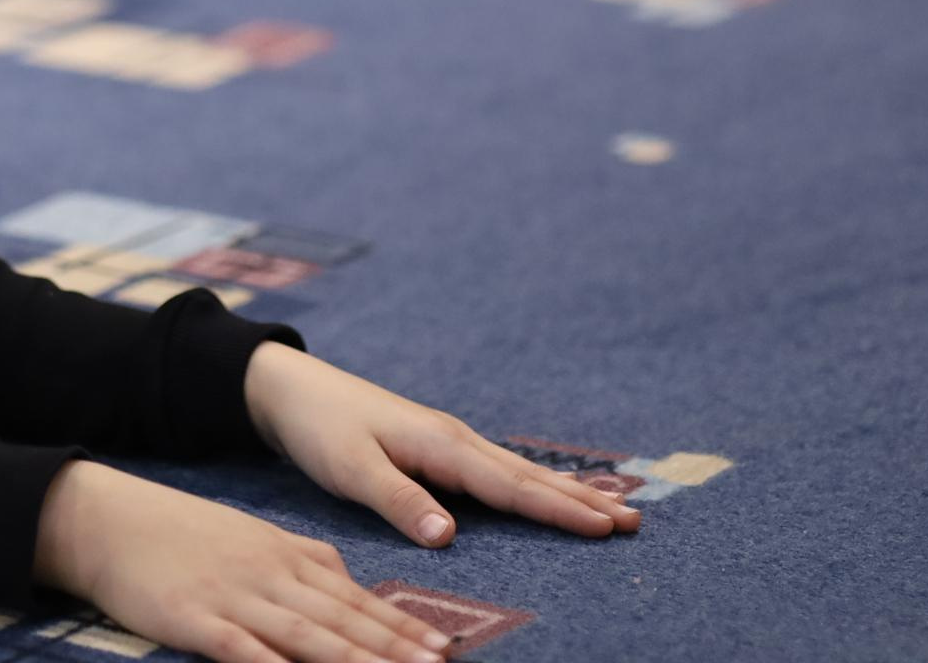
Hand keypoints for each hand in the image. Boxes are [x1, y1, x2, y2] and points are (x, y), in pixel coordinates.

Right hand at [34, 462, 457, 662]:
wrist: (108, 518)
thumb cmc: (180, 533)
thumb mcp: (250, 536)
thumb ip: (300, 560)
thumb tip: (346, 581)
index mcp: (286, 555)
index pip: (355, 597)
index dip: (402, 626)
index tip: (446, 647)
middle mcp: (271, 575)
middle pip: (343, 619)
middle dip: (396, 649)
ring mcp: (235, 597)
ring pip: (307, 636)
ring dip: (355, 661)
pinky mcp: (197, 620)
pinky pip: (244, 651)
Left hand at [245, 343, 641, 546]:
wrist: (291, 390)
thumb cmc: (320, 428)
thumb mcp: (351, 469)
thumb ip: (399, 502)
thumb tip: (450, 536)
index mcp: (442, 445)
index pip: (512, 486)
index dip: (560, 510)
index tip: (607, 528)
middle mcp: (455, 441)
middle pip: (530, 477)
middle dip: (582, 501)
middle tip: (635, 523)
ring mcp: (449, 443)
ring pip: (519, 473)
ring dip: (565, 493)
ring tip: (612, 511)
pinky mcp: (437, 449)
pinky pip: (499, 473)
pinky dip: (533, 486)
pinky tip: (546, 496)